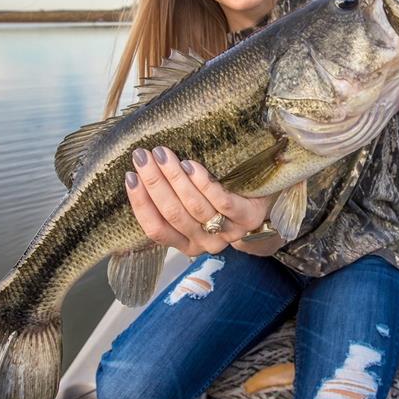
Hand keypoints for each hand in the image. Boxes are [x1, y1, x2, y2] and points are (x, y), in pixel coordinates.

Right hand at [125, 146, 275, 256]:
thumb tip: (139, 174)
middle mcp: (206, 243)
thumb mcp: (195, 207)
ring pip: (194, 207)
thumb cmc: (222, 199)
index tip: (129, 177)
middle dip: (154, 183)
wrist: (269, 201)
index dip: (140, 204)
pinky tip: (191, 164)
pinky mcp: (248, 218)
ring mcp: (228, 232)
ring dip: (174, 177)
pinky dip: (203, 183)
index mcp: (186, 244)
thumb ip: (172, 201)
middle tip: (142, 156)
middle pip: (173, 214)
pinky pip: (221, 202)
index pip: (156, 230)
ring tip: (163, 154)